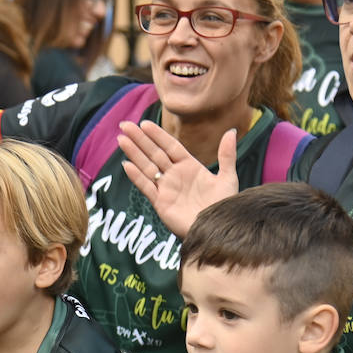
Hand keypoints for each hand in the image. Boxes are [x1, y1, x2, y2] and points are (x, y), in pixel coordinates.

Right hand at [118, 121, 237, 237]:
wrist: (217, 230)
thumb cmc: (223, 207)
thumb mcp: (228, 178)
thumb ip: (227, 155)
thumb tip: (231, 131)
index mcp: (189, 167)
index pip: (170, 146)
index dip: (157, 135)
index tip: (144, 123)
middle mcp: (175, 176)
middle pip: (154, 153)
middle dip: (139, 139)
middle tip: (125, 125)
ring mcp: (166, 189)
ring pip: (147, 167)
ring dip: (134, 153)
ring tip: (121, 139)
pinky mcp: (161, 203)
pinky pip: (146, 187)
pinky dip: (136, 176)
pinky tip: (126, 165)